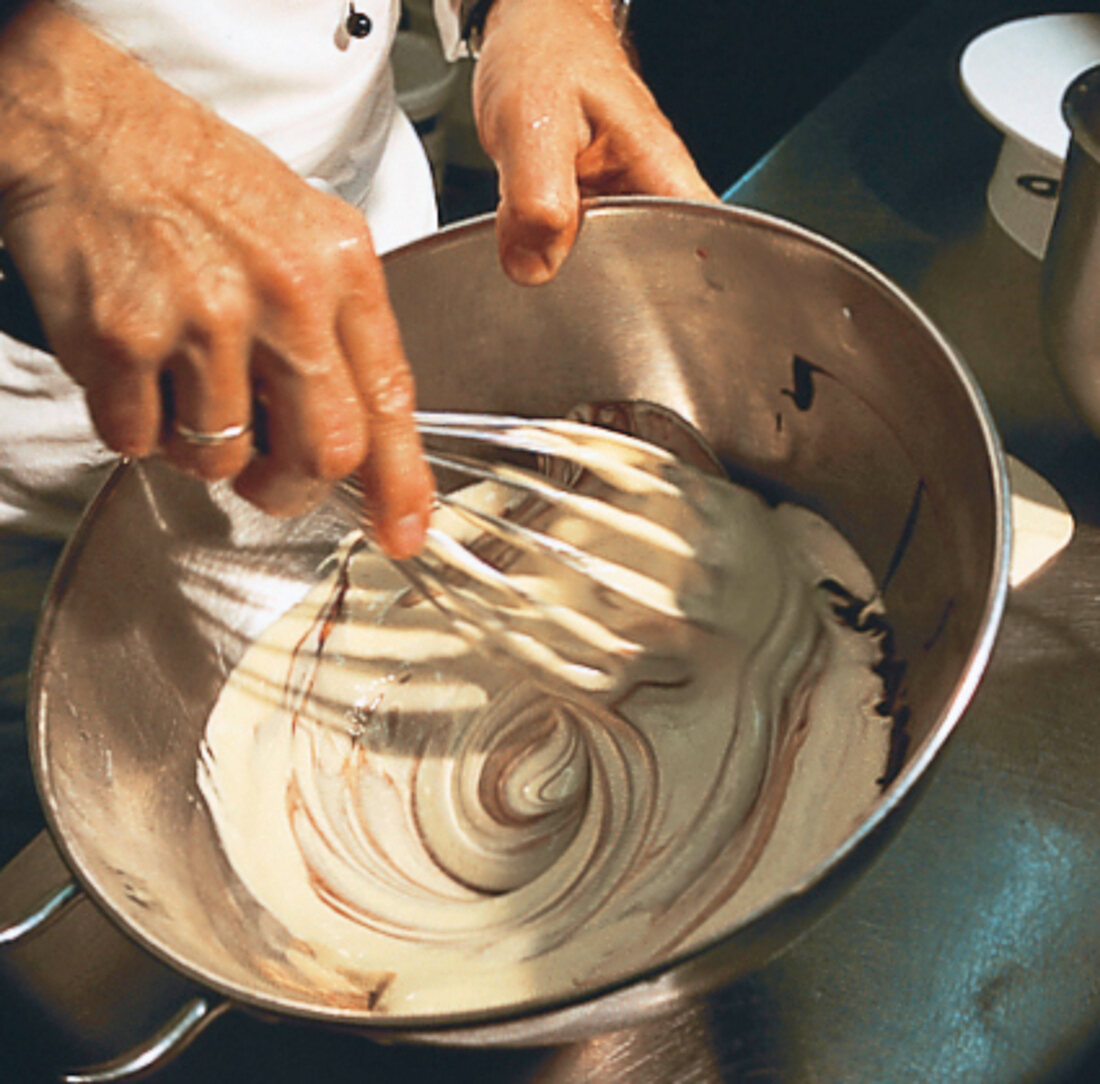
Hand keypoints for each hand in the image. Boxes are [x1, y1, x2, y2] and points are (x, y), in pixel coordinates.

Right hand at [0, 2, 432, 556]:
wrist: (84, 121)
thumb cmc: (194, 179)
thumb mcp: (303, 231)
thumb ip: (339, 326)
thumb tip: (361, 429)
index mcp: (339, 266)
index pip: (390, 399)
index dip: (402, 482)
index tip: (403, 532)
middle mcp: (285, 292)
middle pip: (324, 452)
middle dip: (293, 489)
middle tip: (268, 481)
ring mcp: (206, 315)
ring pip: (224, 457)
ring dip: (200, 448)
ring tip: (181, 387)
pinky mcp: (127, 336)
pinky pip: (141, 440)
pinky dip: (135, 426)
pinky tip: (135, 369)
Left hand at [472, 0, 717, 285]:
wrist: (528, 31)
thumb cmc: (545, 55)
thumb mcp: (533, 121)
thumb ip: (536, 198)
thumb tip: (534, 266)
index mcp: (660, 171)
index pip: (699, 247)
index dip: (681, 290)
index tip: (646, 314)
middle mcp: (650, 192)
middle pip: (658, 272)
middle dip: (616, 294)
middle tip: (575, 292)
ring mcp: (622, 204)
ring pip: (615, 267)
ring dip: (582, 279)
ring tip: (552, 267)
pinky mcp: (592, 212)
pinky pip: (584, 253)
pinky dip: (559, 260)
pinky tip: (540, 253)